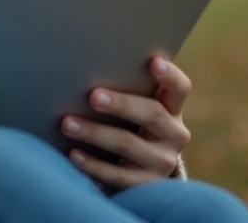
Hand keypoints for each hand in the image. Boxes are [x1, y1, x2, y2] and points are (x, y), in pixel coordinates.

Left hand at [61, 55, 191, 187]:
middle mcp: (174, 134)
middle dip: (121, 104)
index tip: (154, 62)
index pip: (179, 88)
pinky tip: (73, 155)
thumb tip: (82, 70)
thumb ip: (123, 90)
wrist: (136, 168)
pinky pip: (118, 175)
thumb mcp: (134, 108)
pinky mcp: (147, 184)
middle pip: (152, 114)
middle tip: (92, 96)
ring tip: (67, 123)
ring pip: (128, 144)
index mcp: (172, 108)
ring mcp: (163, 161)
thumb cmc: (127, 123)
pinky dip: (93, 164)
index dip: (169, 75)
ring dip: (95, 133)